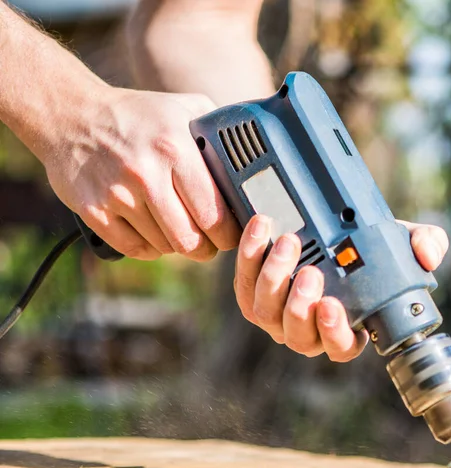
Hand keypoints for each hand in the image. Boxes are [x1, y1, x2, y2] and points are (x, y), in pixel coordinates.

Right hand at [44, 88, 239, 260]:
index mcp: (175, 148)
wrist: (71, 116)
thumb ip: (218, 133)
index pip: (214, 214)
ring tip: (180, 231)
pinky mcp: (94, 211)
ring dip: (177, 246)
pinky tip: (154, 234)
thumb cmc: (138, 116)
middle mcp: (146, 173)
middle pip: (190, 240)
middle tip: (210, 244)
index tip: (231, 236)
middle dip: (207, 249)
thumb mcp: (183, 108)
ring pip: (164, 247)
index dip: (228, 235)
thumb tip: (251, 162)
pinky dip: (150, 248)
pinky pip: (134, 249)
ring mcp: (117, 195)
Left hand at [234, 216, 448, 361]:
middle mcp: (308, 329)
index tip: (334, 305)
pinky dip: (250, 256)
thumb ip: (422, 245)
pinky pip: (243, 284)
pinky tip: (261, 228)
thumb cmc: (362, 248)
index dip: (335, 333)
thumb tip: (429, 255)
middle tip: (311, 273)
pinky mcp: (251, 294)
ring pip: (266, 312)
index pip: (341, 347)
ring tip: (289, 243)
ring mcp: (277, 315)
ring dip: (275, 279)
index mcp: (345, 329)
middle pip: (298, 334)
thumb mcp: (396, 243)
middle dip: (301, 306)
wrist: (322, 230)